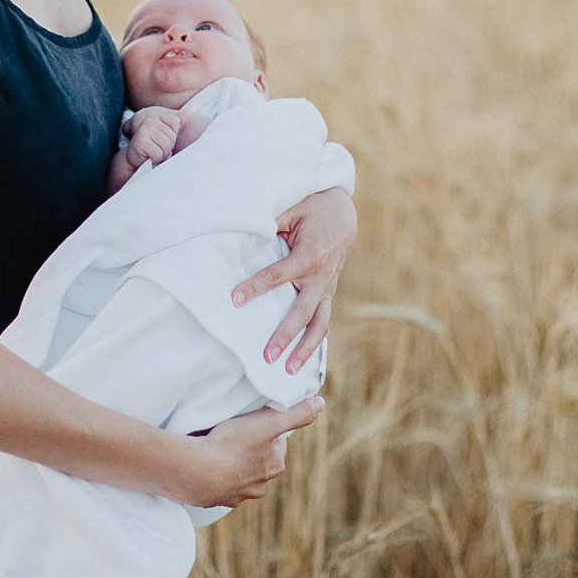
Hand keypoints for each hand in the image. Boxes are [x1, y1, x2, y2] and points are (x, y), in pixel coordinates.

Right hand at [123, 107, 185, 171]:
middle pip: (171, 136)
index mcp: (157, 116)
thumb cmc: (154, 146)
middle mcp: (150, 120)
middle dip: (168, 147)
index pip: (175, 122)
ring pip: (166, 145)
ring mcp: (144, 130)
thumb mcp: (168, 131)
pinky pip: (158, 153)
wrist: (136, 158)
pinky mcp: (140, 142)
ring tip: (154, 153)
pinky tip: (148, 157)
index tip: (164, 139)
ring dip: (162, 154)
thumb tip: (189, 113)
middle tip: (158, 148)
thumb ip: (179, 120)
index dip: (172, 135)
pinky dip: (155, 159)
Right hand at [176, 396, 324, 508]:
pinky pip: (221, 488)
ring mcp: (237, 495)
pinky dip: (218, 479)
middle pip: (260, 462)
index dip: (267, 432)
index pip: (276, 445)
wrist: (198, 471)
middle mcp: (260, 485)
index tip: (254, 424)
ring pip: (241, 478)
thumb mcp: (269, 423)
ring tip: (220, 452)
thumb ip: (297, 414)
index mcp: (275, 466)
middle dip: (252, 451)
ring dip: (235, 467)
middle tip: (236, 436)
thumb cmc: (234, 445)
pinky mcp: (216, 500)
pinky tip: (209, 469)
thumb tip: (320, 403)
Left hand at [233, 186, 355, 374]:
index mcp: (310, 254)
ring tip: (288, 370)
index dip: (255, 287)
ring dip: (304, 349)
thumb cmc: (312, 208)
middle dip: (284, 335)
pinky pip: (322, 322)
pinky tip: (299, 361)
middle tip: (266, 355)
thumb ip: (270, 222)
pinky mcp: (327, 293)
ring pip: (319, 324)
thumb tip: (244, 234)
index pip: (278, 275)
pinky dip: (313, 343)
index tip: (234, 300)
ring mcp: (327, 288)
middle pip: (302, 312)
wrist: (343, 214)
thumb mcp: (292, 207)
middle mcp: (321, 276)